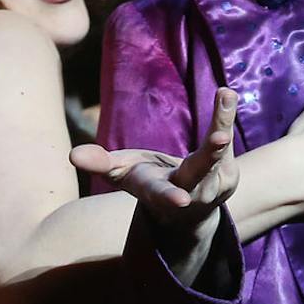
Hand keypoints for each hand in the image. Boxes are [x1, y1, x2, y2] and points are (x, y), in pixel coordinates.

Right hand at [71, 85, 241, 231]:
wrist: (187, 210)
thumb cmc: (148, 183)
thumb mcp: (122, 173)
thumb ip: (100, 164)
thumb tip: (72, 156)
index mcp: (157, 193)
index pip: (160, 194)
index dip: (168, 196)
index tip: (182, 201)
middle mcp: (189, 192)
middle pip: (198, 170)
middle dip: (208, 156)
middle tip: (220, 138)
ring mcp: (213, 185)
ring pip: (218, 152)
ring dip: (221, 123)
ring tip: (225, 95)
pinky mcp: (230, 173)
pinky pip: (227, 141)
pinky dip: (225, 114)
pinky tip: (226, 93)